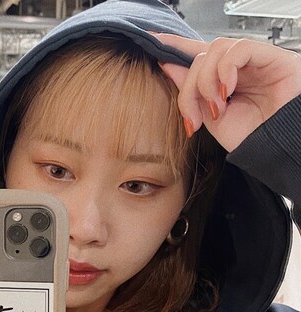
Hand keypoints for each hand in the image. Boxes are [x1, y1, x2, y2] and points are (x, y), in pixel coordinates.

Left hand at [153, 33, 300, 151]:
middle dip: (189, 89)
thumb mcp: (211, 118)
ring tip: (217, 108)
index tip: (153, 42)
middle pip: (201, 57)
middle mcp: (238, 67)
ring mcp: (254, 61)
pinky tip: (227, 90)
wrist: (277, 149)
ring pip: (216, 50)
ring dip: (206, 82)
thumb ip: (191, 92)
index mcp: (223, 80)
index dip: (176, 46)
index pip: (197, 54)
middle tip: (194, 117)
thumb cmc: (252, 136)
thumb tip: (169, 66)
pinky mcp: (273, 56)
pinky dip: (225, 69)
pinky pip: (239, 49)